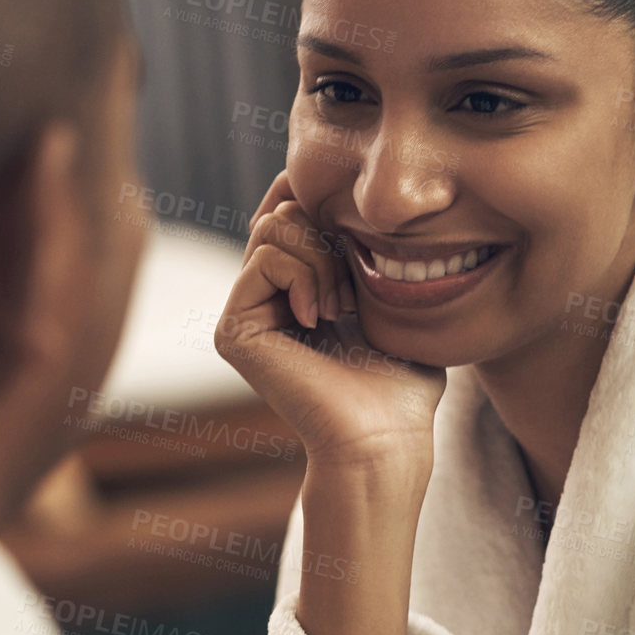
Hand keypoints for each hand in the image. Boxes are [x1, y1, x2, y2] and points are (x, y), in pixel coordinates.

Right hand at [215, 171, 446, 634]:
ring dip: (321, 257)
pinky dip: (304, 273)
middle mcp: (263, 299)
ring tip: (341, 305)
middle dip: (328, 233)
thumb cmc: (401, 381)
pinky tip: (322, 315)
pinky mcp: (233, 329)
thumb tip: (358, 198)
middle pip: (282, 210)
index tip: (363, 226)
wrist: (384, 436)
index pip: (294, 209)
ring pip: (272, 226)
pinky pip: (265, 257)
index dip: (323, 199)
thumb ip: (368, 248)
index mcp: (295, 289)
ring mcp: (244, 313)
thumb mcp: (393, 300)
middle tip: (353, 289)